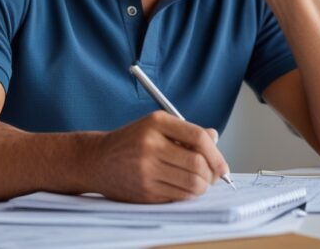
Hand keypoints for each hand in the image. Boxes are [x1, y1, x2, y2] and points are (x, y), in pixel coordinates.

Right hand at [85, 111, 227, 202]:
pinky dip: (188, 195)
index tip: (222, 164)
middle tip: (214, 176)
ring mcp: (146, 169)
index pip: (198, 137)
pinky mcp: (144, 190)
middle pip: (197, 163)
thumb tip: (214, 139)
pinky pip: (178, 196)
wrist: (97, 160)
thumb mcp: (156, 126)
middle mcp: (150, 145)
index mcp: (156, 123)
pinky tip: (184, 188)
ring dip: (202, 186)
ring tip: (200, 183)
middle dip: (212, 173)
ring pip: (191, 183)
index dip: (216, 153)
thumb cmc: (132, 142)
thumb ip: (186, 131)